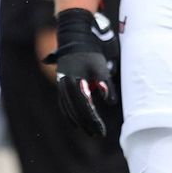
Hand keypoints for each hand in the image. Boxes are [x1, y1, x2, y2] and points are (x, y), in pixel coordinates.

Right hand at [44, 8, 116, 135]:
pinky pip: (64, 104)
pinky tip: (76, 124)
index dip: (93, 120)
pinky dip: (69, 115)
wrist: (74, 38)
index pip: (84, 106)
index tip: (101, 130)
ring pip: (68, 109)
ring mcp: (61, 86)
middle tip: (97, 134)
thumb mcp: (100, 67)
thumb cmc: (90, 53)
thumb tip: (110, 102)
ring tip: (90, 132)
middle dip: (86, 124)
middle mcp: (65, 86)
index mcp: (76, 81)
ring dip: (78, 122)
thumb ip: (106, 84)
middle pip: (75, 111)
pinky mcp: (61, 86)